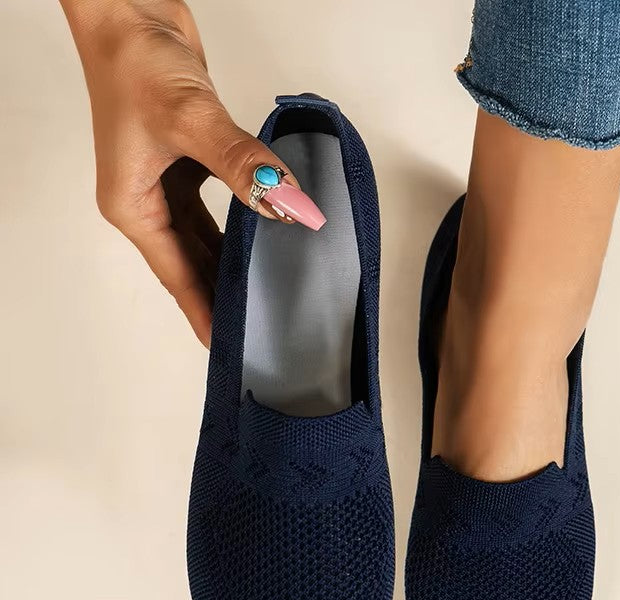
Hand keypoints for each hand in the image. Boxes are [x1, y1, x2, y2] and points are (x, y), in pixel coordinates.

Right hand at [61, 0, 319, 346]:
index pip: (178, 276)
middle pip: (192, 265)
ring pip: (208, 240)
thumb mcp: (192, 123)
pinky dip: (244, 225)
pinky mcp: (191, 161)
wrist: (133, 8)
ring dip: (235, 265)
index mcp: (134, 207)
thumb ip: (244, 168)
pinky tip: (267, 241)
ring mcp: (170, 182)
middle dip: (222, 297)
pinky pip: (221, 207)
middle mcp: (150, 201)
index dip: (205, 313)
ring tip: (266, 297)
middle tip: (258, 330)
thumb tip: (289, 207)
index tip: (228, 349)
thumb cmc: (137, 62)